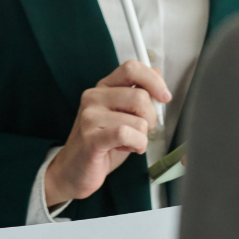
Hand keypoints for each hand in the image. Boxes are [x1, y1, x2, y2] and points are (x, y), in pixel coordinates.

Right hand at [45, 61, 169, 206]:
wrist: (74, 170)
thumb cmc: (102, 144)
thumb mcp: (122, 114)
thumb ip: (137, 95)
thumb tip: (157, 75)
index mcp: (103, 88)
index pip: (131, 68)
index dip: (154, 80)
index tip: (164, 96)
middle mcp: (94, 97)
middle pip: (141, 97)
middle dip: (150, 119)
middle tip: (141, 131)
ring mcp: (90, 117)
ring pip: (138, 120)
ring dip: (142, 137)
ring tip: (129, 143)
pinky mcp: (91, 138)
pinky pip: (126, 134)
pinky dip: (136, 144)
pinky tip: (127, 149)